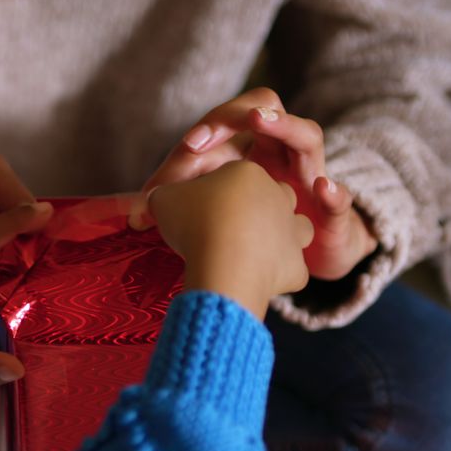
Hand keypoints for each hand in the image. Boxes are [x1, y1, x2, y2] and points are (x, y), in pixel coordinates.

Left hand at [143, 88, 377, 279]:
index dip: (208, 127)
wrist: (295, 257)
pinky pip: (340, 197)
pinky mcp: (331, 211)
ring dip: (285, 126)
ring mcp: (309, 175)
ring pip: (308, 135)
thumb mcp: (207, 207)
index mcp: (248, 146)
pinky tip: (321, 190)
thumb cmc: (247, 221)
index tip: (188, 147)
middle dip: (237, 114)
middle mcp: (279, 151)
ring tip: (261, 121)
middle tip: (206, 136)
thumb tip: (134, 216)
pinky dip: (334, 193)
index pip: (227, 119)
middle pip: (266, 107)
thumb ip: (174, 206)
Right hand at [147, 161, 313, 318]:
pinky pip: (288, 268)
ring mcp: (292, 230)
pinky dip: (275, 272)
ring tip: (248, 249)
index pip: (234, 177)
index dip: (214, 192)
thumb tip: (154, 201)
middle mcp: (279, 195)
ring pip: (293, 226)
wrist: (224, 264)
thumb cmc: (194, 223)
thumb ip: (161, 195)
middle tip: (220, 228)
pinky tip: (253, 278)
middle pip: (268, 196)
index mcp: (248, 172)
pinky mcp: (296, 265)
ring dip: (275, 235)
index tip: (196, 210)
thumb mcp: (163, 200)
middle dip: (250, 209)